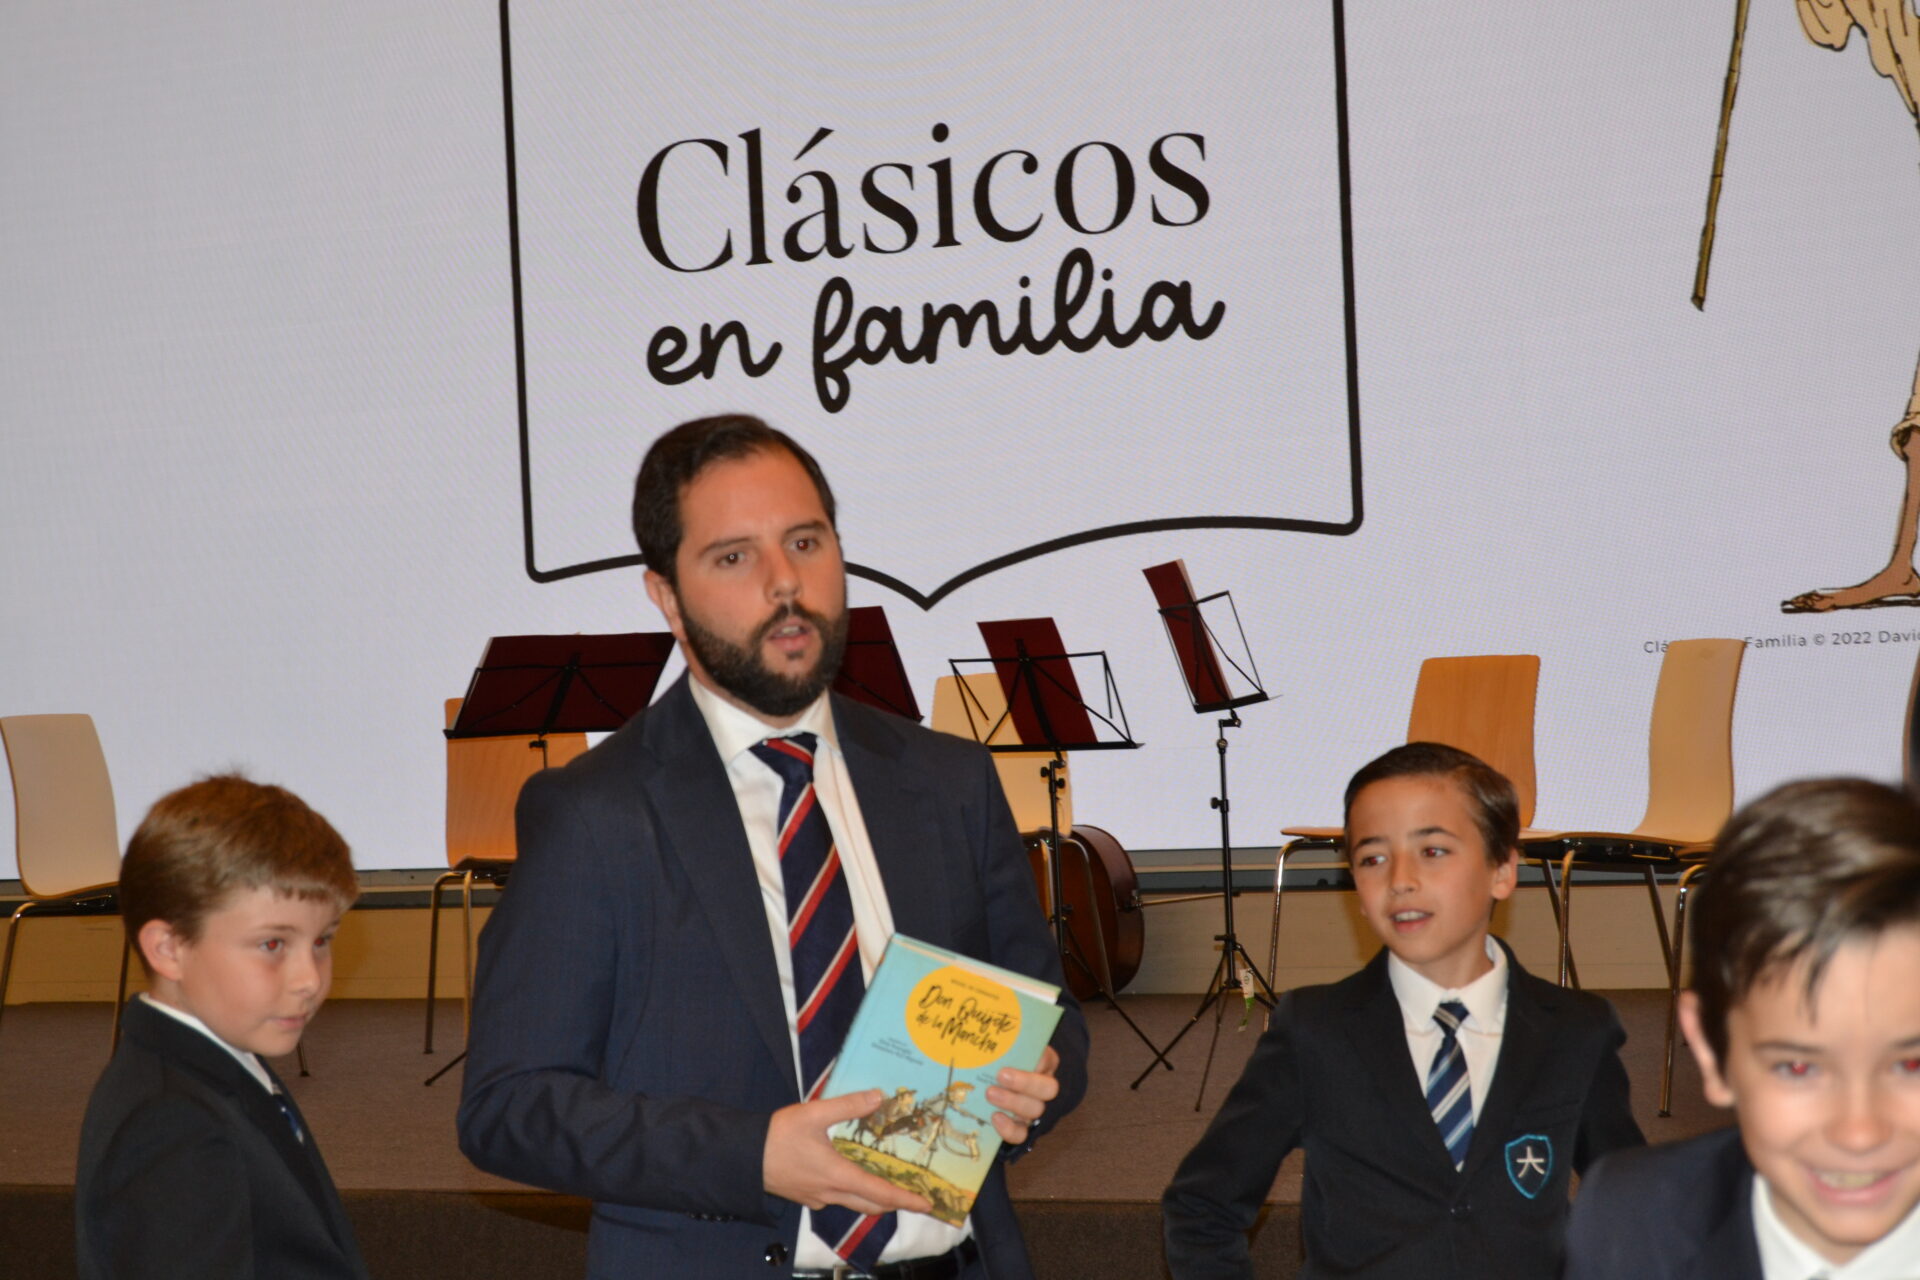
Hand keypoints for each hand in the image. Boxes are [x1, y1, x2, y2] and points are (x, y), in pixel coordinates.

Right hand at [763, 1090, 932, 1216]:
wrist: (742, 1157)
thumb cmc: (778, 1135)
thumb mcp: (814, 1113)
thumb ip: (848, 1105)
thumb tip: (878, 1096)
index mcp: (838, 1176)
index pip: (880, 1193)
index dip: (905, 1199)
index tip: (927, 1204)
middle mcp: (830, 1193)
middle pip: (871, 1204)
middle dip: (895, 1202)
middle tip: (914, 1196)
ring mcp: (817, 1198)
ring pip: (854, 1203)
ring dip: (874, 1198)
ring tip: (890, 1185)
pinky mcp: (806, 1196)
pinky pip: (836, 1199)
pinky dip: (852, 1192)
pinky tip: (852, 1175)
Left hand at [985, 1045, 1059, 1145]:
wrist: (988, 1081)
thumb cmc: (996, 1057)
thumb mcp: (1001, 1046)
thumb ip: (998, 1040)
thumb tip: (979, 1020)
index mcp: (1044, 1063)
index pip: (1048, 1060)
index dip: (1039, 1059)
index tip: (1020, 1053)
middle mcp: (1043, 1087)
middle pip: (1048, 1089)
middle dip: (1025, 1083)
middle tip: (1001, 1075)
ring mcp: (1034, 1109)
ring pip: (1036, 1110)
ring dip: (1013, 1102)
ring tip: (990, 1093)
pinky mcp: (1021, 1127)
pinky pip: (1021, 1134)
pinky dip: (1009, 1129)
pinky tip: (995, 1118)